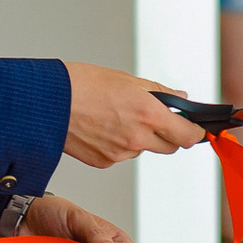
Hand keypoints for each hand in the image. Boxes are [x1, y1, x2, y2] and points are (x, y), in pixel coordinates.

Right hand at [63, 62, 205, 167]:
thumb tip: (181, 97)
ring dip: (141, 138)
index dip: (195, 133)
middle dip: (169, 135)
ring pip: (143, 150)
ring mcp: (120, 154)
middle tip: (158, 119)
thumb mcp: (126, 79)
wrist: (45, 102)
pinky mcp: (103, 163)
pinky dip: (118, 144)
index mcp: (147, 113)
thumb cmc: (82, 84)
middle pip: (170, 147)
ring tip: (117, 116)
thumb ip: (159, 92)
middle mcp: (137, 138)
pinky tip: (102, 127)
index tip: (197, 128)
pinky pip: (121, 155)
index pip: (187, 135)